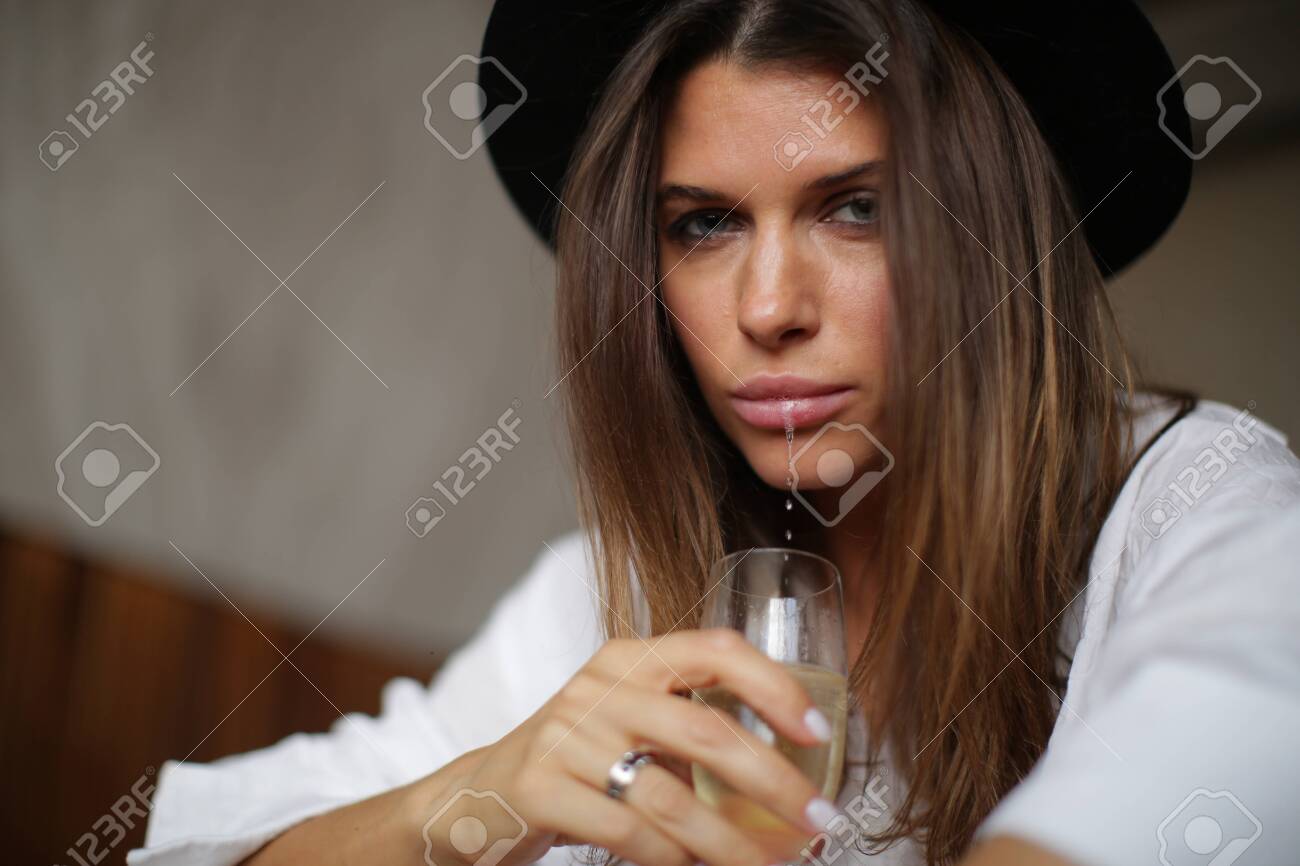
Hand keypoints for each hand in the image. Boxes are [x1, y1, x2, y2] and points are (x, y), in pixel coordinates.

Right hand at [417, 628, 842, 865]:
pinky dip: (673, 861)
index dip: (775, 685)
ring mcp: (565, 736)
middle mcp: (599, 687)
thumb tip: (788, 786)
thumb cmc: (577, 762)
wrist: (478, 797)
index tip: (818, 732)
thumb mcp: (630, 725)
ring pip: (671, 798)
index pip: (715, 648)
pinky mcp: (540, 788)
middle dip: (773, 783)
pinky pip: (628, 833)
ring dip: (733, 843)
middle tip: (818, 821)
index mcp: (631, 657)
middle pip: (706, 731)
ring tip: (771, 865)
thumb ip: (692, 733)